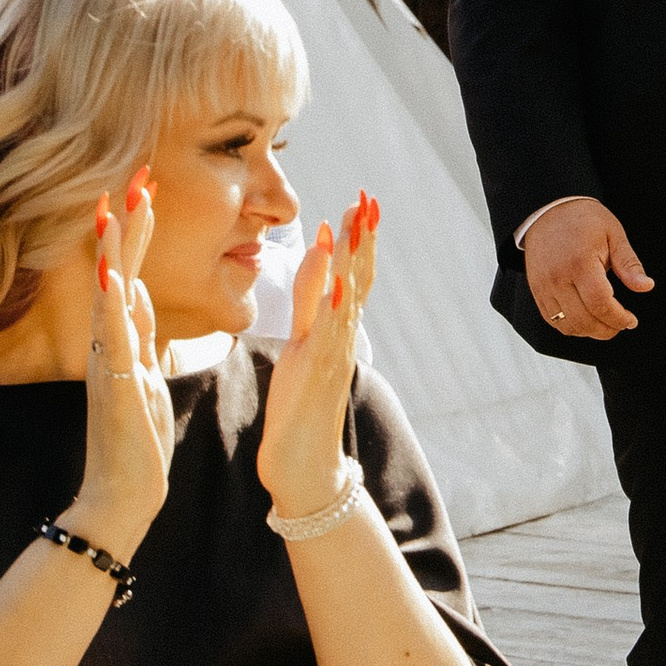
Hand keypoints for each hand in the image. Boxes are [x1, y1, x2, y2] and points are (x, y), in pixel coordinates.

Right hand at [72, 168, 175, 555]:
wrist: (123, 493)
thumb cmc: (135, 436)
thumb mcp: (143, 372)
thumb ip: (140, 332)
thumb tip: (138, 291)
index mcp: (124, 338)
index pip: (132, 271)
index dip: (139, 231)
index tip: (146, 187)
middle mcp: (111, 343)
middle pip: (119, 271)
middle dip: (127, 225)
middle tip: (134, 176)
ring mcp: (109, 362)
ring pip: (110, 296)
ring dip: (114, 252)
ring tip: (115, 210)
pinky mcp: (113, 385)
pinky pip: (113, 340)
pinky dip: (113, 307)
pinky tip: (114, 278)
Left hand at [258, 195, 381, 515]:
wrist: (303, 468)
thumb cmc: (298, 416)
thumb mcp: (301, 356)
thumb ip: (309, 320)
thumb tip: (318, 289)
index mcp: (333, 333)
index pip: (352, 277)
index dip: (357, 241)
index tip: (360, 204)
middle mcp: (339, 339)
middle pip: (359, 279)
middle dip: (362, 238)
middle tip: (367, 197)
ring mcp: (332, 355)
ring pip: (348, 298)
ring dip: (352, 260)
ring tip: (354, 222)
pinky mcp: (317, 374)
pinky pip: (329, 334)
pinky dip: (337, 306)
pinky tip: (341, 283)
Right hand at [523, 195, 651, 340]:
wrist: (548, 210)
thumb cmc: (583, 219)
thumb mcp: (613, 234)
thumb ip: (629, 264)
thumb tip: (646, 286)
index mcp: (580, 263)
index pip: (600, 304)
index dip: (619, 319)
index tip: (631, 320)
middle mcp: (558, 277)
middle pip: (583, 320)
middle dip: (607, 330)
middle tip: (621, 324)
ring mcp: (544, 286)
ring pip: (566, 325)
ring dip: (589, 331)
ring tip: (605, 323)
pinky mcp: (536, 290)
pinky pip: (552, 320)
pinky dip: (571, 326)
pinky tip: (586, 319)